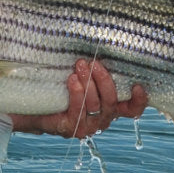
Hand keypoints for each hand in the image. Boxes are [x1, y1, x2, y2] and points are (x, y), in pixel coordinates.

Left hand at [13, 59, 147, 137]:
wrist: (34, 107)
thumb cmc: (62, 88)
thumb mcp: (83, 77)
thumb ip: (95, 70)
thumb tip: (100, 44)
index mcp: (109, 108)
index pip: (132, 110)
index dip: (139, 101)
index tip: (137, 85)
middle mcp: (102, 119)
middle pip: (111, 102)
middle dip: (104, 81)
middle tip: (94, 63)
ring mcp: (87, 126)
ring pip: (95, 106)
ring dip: (89, 84)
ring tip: (80, 66)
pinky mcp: (71, 128)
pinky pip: (78, 111)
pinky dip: (77, 93)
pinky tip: (72, 80)